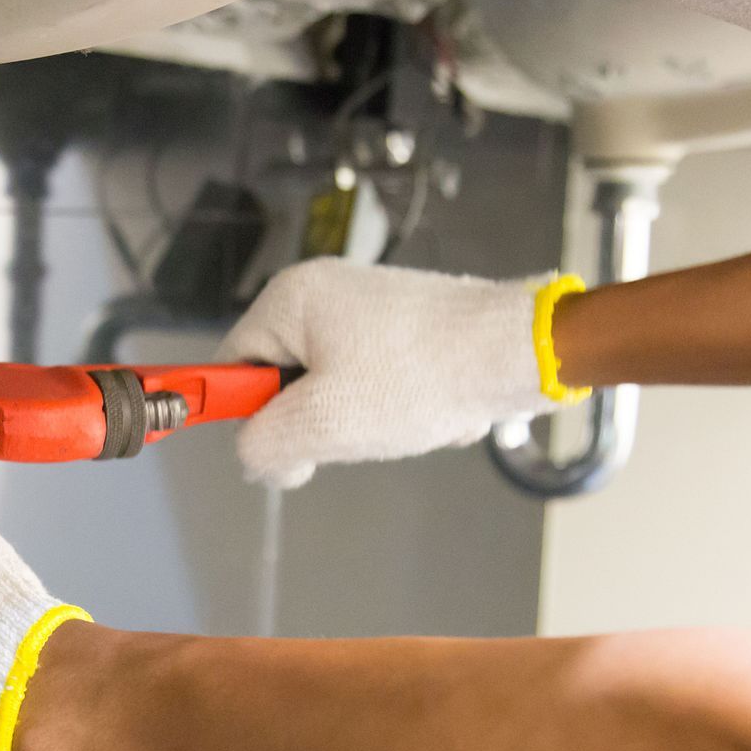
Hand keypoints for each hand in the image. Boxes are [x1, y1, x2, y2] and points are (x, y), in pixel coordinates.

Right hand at [218, 259, 549, 486]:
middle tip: (355, 430)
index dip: (248, 414)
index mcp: (291, 298)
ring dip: (364, 421)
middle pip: (283, 381)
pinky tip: (428, 409)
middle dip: (319, 421)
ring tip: (401, 417)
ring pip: (334, 391)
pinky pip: (375, 385)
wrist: (519, 352)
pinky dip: (397, 408)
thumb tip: (258, 458)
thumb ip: (262, 446)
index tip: (283, 443)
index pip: (231, 366)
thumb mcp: (323, 423)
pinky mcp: (404, 328)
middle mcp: (324, 292)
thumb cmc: (422, 377)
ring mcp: (367, 308)